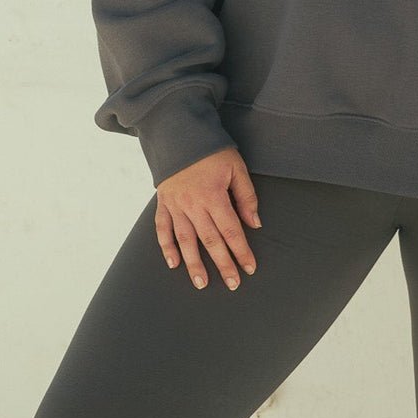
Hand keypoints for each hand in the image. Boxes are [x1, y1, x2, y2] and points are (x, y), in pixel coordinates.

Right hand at [155, 147, 261, 292]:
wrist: (180, 133)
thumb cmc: (212, 151)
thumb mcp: (236, 168)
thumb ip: (246, 196)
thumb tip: (254, 223)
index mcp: (214, 196)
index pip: (231, 231)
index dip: (241, 251)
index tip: (249, 267)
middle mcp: (193, 205)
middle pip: (210, 241)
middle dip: (223, 264)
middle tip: (232, 284)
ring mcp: (176, 205)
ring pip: (186, 240)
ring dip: (194, 264)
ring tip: (202, 283)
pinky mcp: (164, 203)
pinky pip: (163, 229)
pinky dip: (167, 247)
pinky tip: (173, 263)